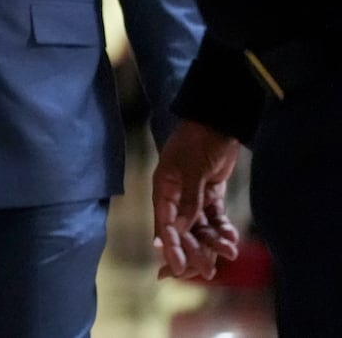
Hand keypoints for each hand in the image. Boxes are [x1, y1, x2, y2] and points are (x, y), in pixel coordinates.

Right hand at [153, 119, 241, 279]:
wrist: (217, 123)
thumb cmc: (198, 143)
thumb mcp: (191, 170)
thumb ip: (189, 201)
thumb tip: (181, 230)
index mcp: (163, 190)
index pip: (164, 225)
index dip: (170, 248)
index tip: (178, 269)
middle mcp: (176, 197)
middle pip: (182, 231)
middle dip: (194, 251)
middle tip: (207, 272)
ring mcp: (193, 196)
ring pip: (200, 227)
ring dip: (212, 242)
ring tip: (229, 252)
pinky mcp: (210, 194)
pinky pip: (214, 218)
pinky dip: (222, 229)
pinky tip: (231, 237)